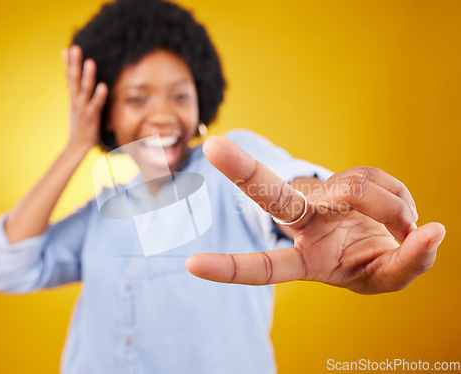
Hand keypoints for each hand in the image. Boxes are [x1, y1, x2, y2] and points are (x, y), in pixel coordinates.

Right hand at [62, 45, 107, 151]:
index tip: (67, 49)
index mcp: (73, 98)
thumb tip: (78, 87)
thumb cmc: (80, 127)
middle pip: (74, 79)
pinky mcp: (91, 117)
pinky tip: (103, 86)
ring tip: (90, 62)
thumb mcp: (77, 109)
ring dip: (87, 75)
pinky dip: (99, 95)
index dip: (67, 63)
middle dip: (74, 63)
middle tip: (75, 48)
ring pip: (85, 89)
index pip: (69, 77)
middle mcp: (76, 101)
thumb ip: (78, 97)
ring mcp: (83, 108)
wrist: (77, 146)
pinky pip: (96, 104)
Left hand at [185, 136, 445, 293]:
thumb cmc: (371, 264)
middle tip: (215, 147)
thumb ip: (408, 265)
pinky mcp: (341, 178)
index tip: (191, 266)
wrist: (381, 239)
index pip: (266, 267)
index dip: (232, 268)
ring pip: (358, 188)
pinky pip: (377, 178)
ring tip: (400, 228)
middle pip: (274, 195)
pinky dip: (398, 196)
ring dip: (394, 211)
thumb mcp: (387, 279)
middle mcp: (304, 224)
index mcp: (305, 260)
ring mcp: (321, 197)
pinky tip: (393, 209)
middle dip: (245, 171)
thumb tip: (432, 232)